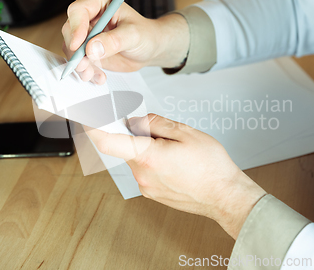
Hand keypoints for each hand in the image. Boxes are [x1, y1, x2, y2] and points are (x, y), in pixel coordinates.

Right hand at [62, 0, 188, 83]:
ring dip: (79, 64)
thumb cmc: (145, 34)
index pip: (78, 10)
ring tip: (92, 74)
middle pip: (70, 30)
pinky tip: (99, 77)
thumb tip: (91, 49)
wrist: (150, 48)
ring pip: (71, 48)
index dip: (76, 27)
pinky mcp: (87, 50)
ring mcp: (86, 33)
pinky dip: (86, 72)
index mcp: (100, 1)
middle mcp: (89, 15)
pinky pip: (78, 61)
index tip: (79, 46)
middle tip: (84, 65)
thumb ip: (114, 41)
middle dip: (75, 51)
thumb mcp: (134, 35)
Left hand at [86, 114, 266, 238]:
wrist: (225, 196)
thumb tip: (138, 121)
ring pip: (137, 158)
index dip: (94, 127)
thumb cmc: (211, 167)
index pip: (108, 142)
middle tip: (163, 133)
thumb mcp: (186, 133)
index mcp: (147, 157)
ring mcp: (146, 187)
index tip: (88, 118)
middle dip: (139, 135)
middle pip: (127, 147)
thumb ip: (156, 123)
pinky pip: (145, 170)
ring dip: (149, 149)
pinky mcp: (152, 193)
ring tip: (177, 152)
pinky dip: (154, 161)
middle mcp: (142, 175)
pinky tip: (176, 163)